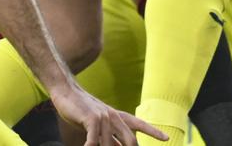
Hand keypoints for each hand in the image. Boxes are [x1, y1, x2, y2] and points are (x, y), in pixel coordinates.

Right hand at [52, 83, 166, 145]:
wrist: (65, 91)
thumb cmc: (81, 109)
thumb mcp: (99, 123)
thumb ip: (109, 135)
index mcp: (117, 116)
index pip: (139, 124)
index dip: (153, 132)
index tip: (166, 138)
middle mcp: (114, 116)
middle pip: (130, 140)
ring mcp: (104, 117)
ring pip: (111, 144)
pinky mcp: (92, 118)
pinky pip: (95, 141)